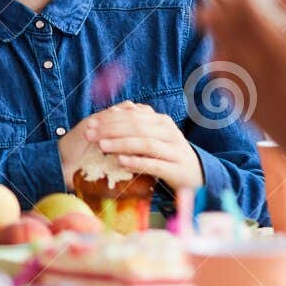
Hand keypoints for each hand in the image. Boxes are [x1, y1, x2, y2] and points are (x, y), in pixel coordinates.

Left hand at [68, 101, 202, 188]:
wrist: (196, 175)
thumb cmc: (168, 154)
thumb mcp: (155, 135)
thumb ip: (137, 123)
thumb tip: (114, 110)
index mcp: (162, 122)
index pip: (133, 116)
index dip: (110, 118)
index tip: (90, 123)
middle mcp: (170, 133)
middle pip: (137, 128)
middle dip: (110, 130)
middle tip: (89, 134)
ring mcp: (175, 151)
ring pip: (146, 144)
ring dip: (122, 144)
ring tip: (102, 146)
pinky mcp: (176, 170)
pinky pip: (155, 164)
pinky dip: (137, 162)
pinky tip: (121, 161)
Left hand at [197, 0, 285, 177]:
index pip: (252, 16)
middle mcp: (263, 77)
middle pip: (229, 33)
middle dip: (217, 3)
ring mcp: (257, 99)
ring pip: (223, 58)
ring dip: (212, 32)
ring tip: (204, 14)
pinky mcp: (258, 117)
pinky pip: (228, 87)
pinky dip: (217, 66)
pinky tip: (215, 59)